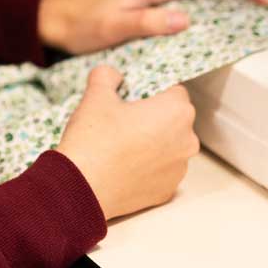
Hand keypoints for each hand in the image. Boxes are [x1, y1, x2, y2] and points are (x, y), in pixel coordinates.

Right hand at [58, 65, 199, 218]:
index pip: (174, 91)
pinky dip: (147, 166)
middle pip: (174, 120)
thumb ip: (107, 75)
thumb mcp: (96, 95)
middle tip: (123, 121)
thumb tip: (112, 75)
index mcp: (177, 111)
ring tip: (121, 145)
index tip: (132, 99)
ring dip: (152, 142)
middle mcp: (187, 141)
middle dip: (153, 117)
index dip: (151, 92)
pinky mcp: (167, 191)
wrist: (80, 188)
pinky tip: (123, 165)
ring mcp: (178, 170)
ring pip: (168, 146)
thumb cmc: (93, 140)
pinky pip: (161, 171)